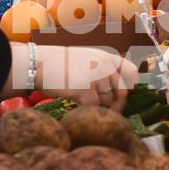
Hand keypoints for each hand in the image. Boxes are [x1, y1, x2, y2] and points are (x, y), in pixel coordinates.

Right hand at [12, 44, 135, 110]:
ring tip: (85, 107)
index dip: (130, 86)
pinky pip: (94, 108)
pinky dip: (87, 112)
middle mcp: (105, 65)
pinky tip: (78, 109)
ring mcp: (97, 77)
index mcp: (106, 56)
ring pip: (107, 103)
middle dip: (115, 105)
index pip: (131, 71)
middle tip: (105, 111)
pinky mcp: (86, 90)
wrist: (36, 63)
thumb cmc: (56, 63)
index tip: (122, 95)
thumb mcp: (84, 58)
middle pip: (122, 92)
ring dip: (98, 109)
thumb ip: (101, 68)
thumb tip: (115, 90)